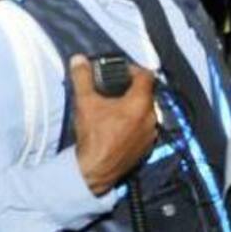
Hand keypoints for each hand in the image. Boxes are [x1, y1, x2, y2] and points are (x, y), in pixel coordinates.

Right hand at [71, 55, 156, 195]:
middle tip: (116, 88)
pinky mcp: (147, 146)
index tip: (122, 71)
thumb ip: (82, 78)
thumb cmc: (93, 137)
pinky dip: (136, 122)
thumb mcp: (85, 103)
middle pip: (147, 93)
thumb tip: (79, 60)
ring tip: (117, 106)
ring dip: (135, 106)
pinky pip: (145, 127)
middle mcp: (151, 117)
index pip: (146, 76)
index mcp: (140, 103)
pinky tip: (120, 124)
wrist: (94, 171)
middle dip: (133, 88)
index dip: (134, 69)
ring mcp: (150, 133)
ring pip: (146, 111)